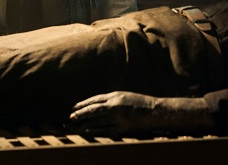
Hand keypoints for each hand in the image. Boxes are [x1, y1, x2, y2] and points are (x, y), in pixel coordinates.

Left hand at [70, 91, 214, 136]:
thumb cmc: (140, 103)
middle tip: (71, 117)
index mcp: (115, 96)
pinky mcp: (122, 127)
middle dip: (81, 113)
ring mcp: (118, 117)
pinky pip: (106, 130)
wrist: (155, 111)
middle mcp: (114, 105)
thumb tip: (98, 104)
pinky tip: (88, 131)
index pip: (94, 100)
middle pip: (93, 110)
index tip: (74, 107)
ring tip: (77, 125)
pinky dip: (96, 130)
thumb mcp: (124, 96)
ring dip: (86, 123)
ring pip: (97, 120)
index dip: (83, 104)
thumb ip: (112, 99)